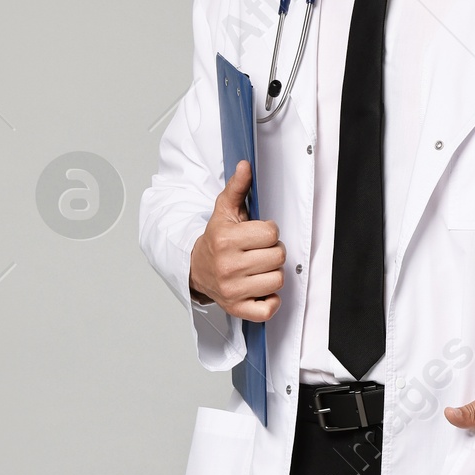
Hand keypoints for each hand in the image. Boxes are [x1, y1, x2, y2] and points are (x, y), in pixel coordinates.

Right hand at [188, 160, 286, 321]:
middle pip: (278, 257)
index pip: (272, 233)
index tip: (257, 235)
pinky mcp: (237, 308)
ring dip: (272, 274)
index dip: (269, 232)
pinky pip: (268, 308)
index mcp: (226, 240)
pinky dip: (269, 301)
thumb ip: (237, 187)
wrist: (196, 269)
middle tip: (259, 251)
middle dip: (272, 252)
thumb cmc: (215, 240)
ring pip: (277, 280)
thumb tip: (245, 166)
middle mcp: (228, 266)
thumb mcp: (223, 211)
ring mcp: (233, 289)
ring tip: (258, 268)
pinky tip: (260, 289)